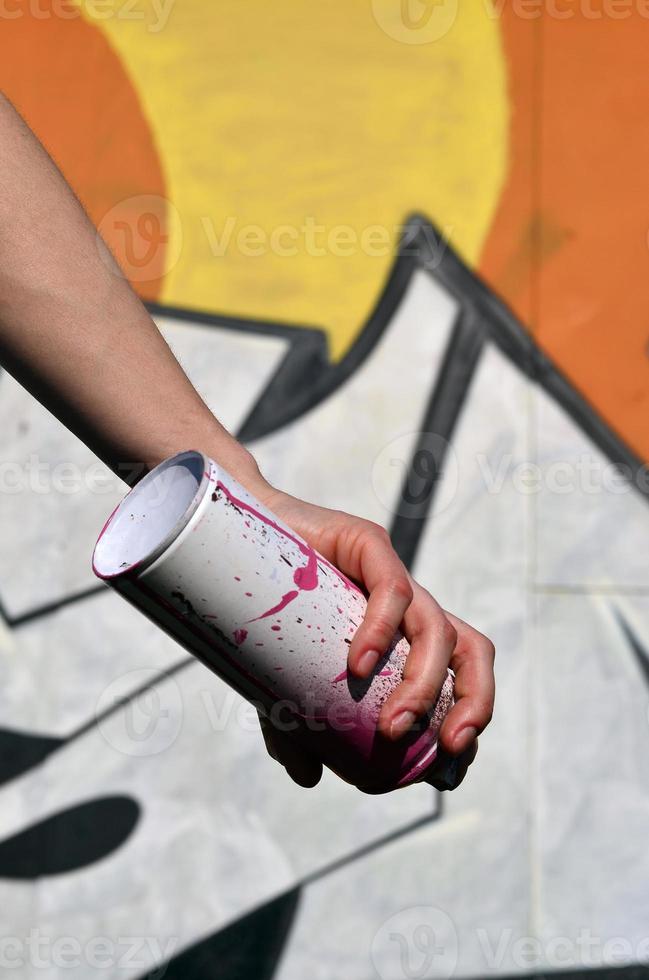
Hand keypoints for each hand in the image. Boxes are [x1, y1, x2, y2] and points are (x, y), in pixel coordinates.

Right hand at [255, 486, 494, 789]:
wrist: (235, 542)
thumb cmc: (271, 612)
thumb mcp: (283, 681)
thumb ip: (296, 726)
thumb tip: (309, 777)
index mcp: (404, 638)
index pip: (461, 677)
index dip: (469, 718)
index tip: (452, 767)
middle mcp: (409, 609)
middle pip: (472, 653)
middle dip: (475, 703)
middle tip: (447, 748)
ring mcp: (392, 576)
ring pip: (438, 630)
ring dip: (426, 685)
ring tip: (393, 727)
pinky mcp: (369, 544)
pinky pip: (394, 589)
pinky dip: (384, 629)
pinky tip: (360, 664)